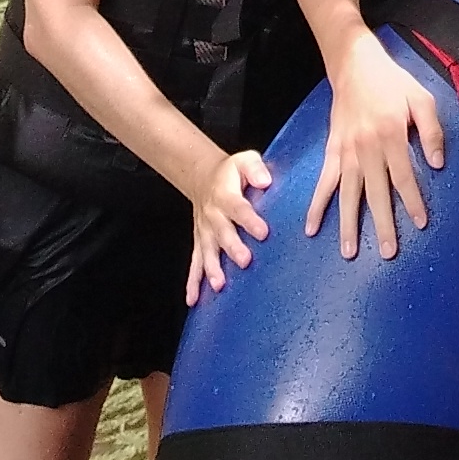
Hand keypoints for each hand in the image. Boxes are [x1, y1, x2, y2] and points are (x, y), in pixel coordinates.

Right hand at [184, 145, 273, 302]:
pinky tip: (193, 300)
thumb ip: (256, 169)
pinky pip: (195, 264)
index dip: (250, 220)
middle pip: (223, 234)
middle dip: (233, 248)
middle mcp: (213, 216)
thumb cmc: (230, 172)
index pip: (239, 208)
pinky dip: (193, 283)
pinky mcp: (201, 243)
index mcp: (225, 195)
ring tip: (219, 284)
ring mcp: (204, 232)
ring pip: (207, 252)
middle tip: (246, 261)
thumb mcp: (244, 160)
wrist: (202, 177)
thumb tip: (265, 181)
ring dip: (213, 269)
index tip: (263, 232)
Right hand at [308, 28, 444, 260]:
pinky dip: (316, 205)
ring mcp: (346, 151)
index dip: (413, 201)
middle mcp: (367, 147)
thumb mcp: (421, 98)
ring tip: (349, 252)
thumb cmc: (392, 82)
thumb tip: (437, 164)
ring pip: (348, 194)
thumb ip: (432, 130)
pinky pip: (323, 182)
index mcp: (391, 134)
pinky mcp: (331, 150)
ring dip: (348, 224)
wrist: (354, 64)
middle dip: (382, 224)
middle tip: (387, 251)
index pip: (404, 176)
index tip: (420, 223)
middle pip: (376, 192)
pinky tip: (311, 227)